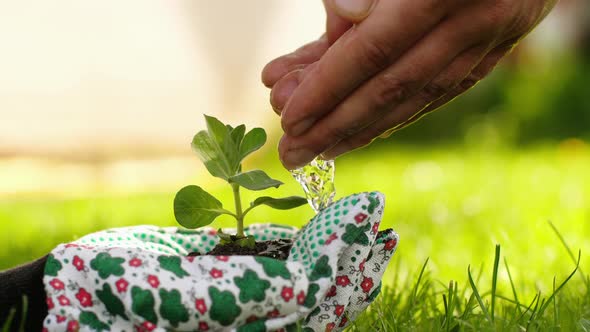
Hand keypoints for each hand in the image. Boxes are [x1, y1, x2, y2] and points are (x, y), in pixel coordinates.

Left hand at [262, 0, 557, 168]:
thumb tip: (345, 15)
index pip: (373, 50)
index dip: (327, 88)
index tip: (290, 119)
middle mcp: (474, 19)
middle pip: (391, 87)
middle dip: (335, 125)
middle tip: (291, 152)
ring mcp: (491, 36)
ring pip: (417, 96)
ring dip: (363, 129)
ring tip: (318, 150)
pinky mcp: (497, 47)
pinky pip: (442, 89)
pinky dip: (399, 112)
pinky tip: (363, 129)